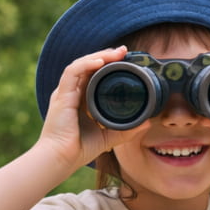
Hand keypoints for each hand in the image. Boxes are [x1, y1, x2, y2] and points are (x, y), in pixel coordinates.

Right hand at [38, 47, 152, 172]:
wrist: (62, 158)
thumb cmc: (80, 149)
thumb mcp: (110, 137)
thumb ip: (127, 129)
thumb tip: (148, 123)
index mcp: (80, 99)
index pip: (94, 75)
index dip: (108, 65)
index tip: (125, 60)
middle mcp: (71, 92)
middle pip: (88, 66)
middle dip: (106, 55)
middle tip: (124, 50)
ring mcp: (65, 92)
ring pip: (81, 65)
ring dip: (99, 56)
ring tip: (116, 53)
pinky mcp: (61, 96)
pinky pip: (73, 73)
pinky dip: (86, 64)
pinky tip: (100, 61)